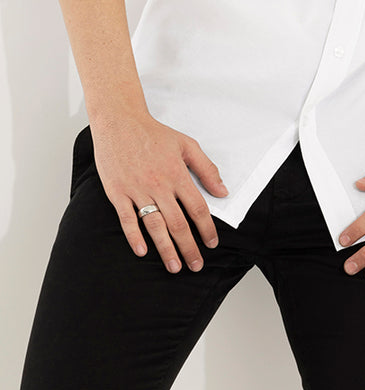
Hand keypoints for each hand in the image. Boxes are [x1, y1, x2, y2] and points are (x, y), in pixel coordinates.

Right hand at [91, 111, 227, 273]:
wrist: (120, 122)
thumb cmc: (154, 133)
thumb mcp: (187, 145)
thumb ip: (206, 169)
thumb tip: (222, 191)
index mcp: (177, 174)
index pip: (197, 208)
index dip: (206, 228)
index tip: (211, 243)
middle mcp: (158, 185)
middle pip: (178, 223)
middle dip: (189, 247)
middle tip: (196, 265)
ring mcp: (136, 190)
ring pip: (154, 226)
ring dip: (166, 249)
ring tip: (174, 266)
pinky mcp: (117, 192)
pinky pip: (126, 219)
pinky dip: (134, 237)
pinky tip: (143, 251)